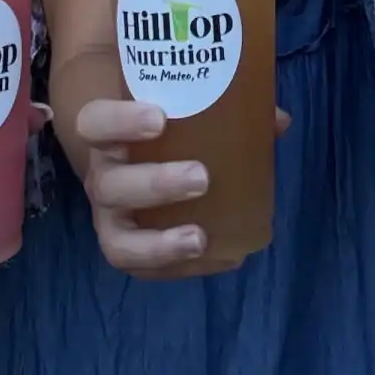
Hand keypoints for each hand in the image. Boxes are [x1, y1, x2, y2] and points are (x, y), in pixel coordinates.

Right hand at [78, 99, 289, 279]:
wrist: (127, 153)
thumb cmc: (161, 124)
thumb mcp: (181, 107)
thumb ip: (226, 106)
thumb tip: (279, 120)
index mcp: (107, 133)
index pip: (96, 122)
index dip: (120, 121)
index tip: (160, 118)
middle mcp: (103, 176)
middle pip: (111, 185)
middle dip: (155, 184)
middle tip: (202, 177)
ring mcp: (110, 218)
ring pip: (119, 239)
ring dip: (159, 243)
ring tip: (200, 238)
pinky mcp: (128, 247)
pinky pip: (144, 268)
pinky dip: (180, 267)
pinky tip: (221, 257)